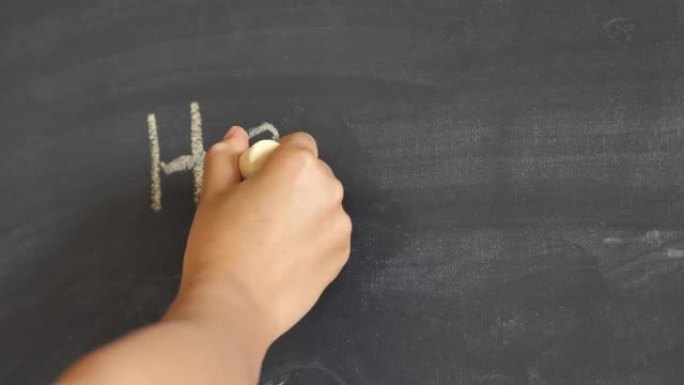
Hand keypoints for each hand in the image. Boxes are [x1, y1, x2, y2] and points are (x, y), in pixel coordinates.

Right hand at [168, 126, 351, 344]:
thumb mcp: (212, 193)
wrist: (235, 308)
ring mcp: (340, 225)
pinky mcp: (342, 255)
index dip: (275, 158)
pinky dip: (313, 238)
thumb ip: (225, 156)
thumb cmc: (220, 245)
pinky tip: (286, 259)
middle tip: (259, 213)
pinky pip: (328, 233)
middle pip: (313, 173)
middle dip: (291, 183)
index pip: (298, 142)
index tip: (255, 182)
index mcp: (299, 166)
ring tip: (272, 241)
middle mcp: (328, 189)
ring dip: (304, 211)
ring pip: (322, 204)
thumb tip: (238, 135)